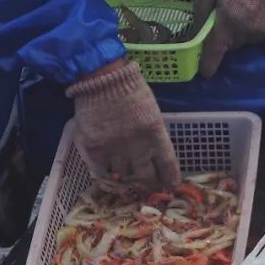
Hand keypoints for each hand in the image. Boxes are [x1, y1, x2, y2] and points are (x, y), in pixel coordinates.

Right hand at [65, 60, 180, 187]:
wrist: (102, 78)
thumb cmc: (132, 91)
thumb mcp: (152, 113)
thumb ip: (154, 136)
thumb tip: (155, 157)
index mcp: (156, 135)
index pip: (167, 165)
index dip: (170, 179)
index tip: (170, 186)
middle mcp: (137, 147)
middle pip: (145, 177)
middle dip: (148, 182)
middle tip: (147, 183)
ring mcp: (114, 149)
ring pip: (122, 174)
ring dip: (125, 173)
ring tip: (124, 168)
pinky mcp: (94, 149)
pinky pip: (101, 169)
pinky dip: (105, 168)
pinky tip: (107, 163)